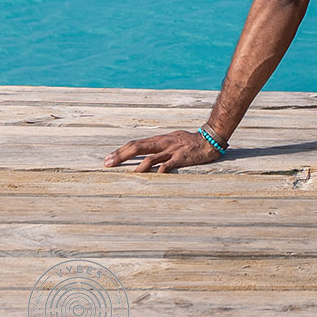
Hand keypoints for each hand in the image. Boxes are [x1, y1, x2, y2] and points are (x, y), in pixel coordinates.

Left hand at [102, 130, 222, 172]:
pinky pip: (168, 165)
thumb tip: (144, 153)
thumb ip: (158, 146)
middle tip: (107, 163)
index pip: (134, 144)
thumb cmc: (189, 141)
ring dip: (137, 167)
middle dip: (121, 156)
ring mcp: (171, 150)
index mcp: (158, 140)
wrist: (209, 139)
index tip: (107, 159)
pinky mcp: (181, 158)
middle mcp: (162, 143)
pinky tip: (153, 177)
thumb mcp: (171, 140)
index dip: (120, 151)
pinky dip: (159, 171)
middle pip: (137, 147)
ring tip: (127, 175)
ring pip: (150, 157)